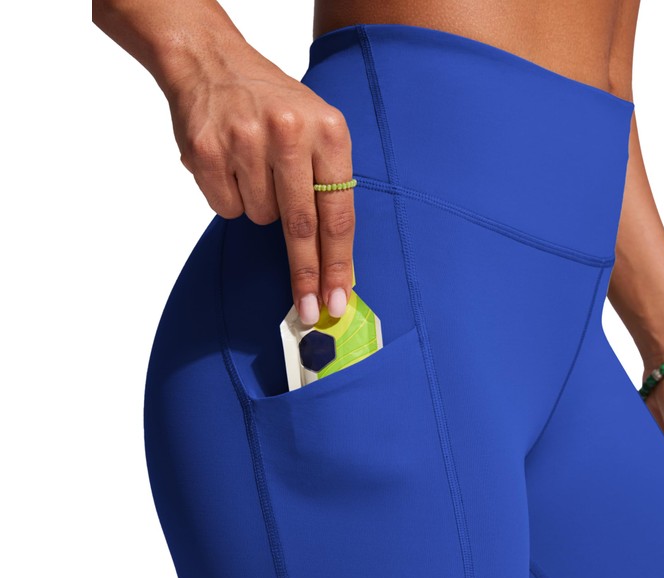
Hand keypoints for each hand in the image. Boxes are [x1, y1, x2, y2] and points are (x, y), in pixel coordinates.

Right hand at [164, 42, 354, 324]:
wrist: (211, 61)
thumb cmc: (274, 106)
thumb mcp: (318, 129)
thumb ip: (330, 186)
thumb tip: (335, 266)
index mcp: (328, 131)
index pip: (338, 213)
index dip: (337, 264)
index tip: (337, 300)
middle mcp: (289, 133)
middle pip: (303, 227)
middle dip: (306, 275)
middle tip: (309, 311)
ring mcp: (245, 141)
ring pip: (261, 218)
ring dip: (261, 210)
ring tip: (256, 171)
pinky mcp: (207, 152)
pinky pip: (226, 208)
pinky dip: (231, 199)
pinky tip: (231, 169)